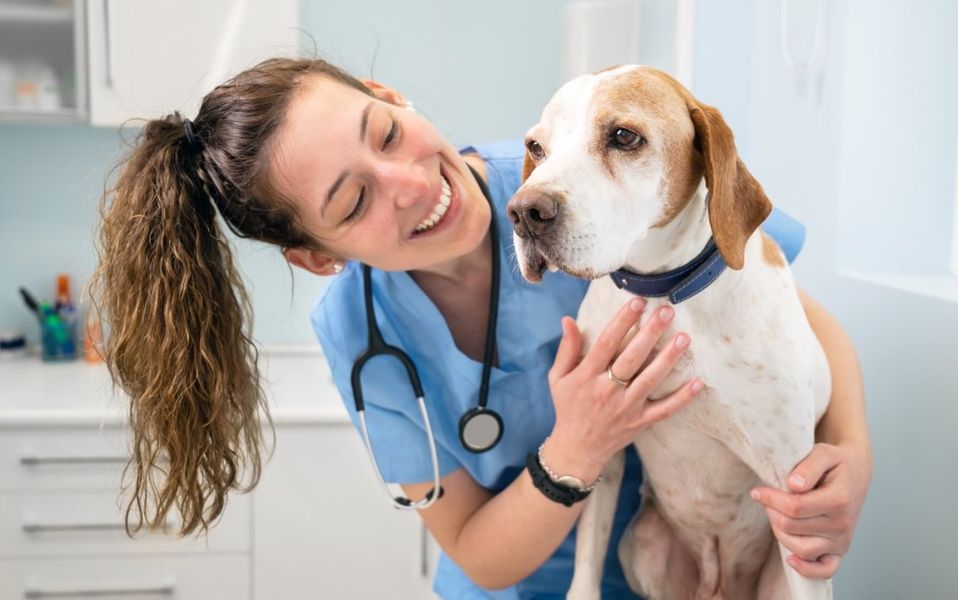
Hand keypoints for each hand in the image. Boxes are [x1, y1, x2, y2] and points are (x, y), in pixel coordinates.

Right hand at [544, 298, 703, 481]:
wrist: (576, 449)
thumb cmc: (568, 408)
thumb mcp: (558, 378)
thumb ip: (567, 349)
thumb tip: (568, 320)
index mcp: (586, 376)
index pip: (606, 343)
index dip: (622, 321)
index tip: (637, 302)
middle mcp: (607, 390)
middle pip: (632, 357)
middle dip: (650, 332)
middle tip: (666, 311)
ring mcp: (626, 407)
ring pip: (650, 379)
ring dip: (668, 358)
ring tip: (684, 337)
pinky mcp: (640, 422)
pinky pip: (664, 410)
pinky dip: (682, 398)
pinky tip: (698, 382)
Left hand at [751, 442, 871, 578]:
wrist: (855, 472)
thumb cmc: (836, 462)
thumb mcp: (824, 453)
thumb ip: (809, 466)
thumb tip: (793, 485)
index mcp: (839, 500)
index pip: (794, 507)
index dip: (770, 499)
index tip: (757, 491)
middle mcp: (842, 524)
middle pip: (792, 527)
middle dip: (772, 511)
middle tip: (766, 498)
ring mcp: (842, 540)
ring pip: (801, 549)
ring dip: (780, 532)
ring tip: (776, 515)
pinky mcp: (840, 550)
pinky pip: (825, 570)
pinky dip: (807, 570)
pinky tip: (790, 559)